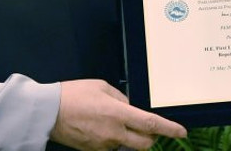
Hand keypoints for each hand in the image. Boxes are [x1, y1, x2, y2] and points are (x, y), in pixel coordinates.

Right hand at [49, 79, 186, 150]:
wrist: (48, 112)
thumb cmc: (73, 95)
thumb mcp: (102, 87)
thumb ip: (121, 98)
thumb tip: (130, 107)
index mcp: (118, 113)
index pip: (151, 124)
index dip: (170, 129)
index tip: (182, 132)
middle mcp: (114, 133)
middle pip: (145, 143)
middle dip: (152, 137)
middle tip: (148, 127)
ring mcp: (104, 145)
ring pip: (128, 146)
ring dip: (129, 137)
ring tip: (112, 121)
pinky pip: (112, 147)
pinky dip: (114, 139)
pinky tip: (101, 127)